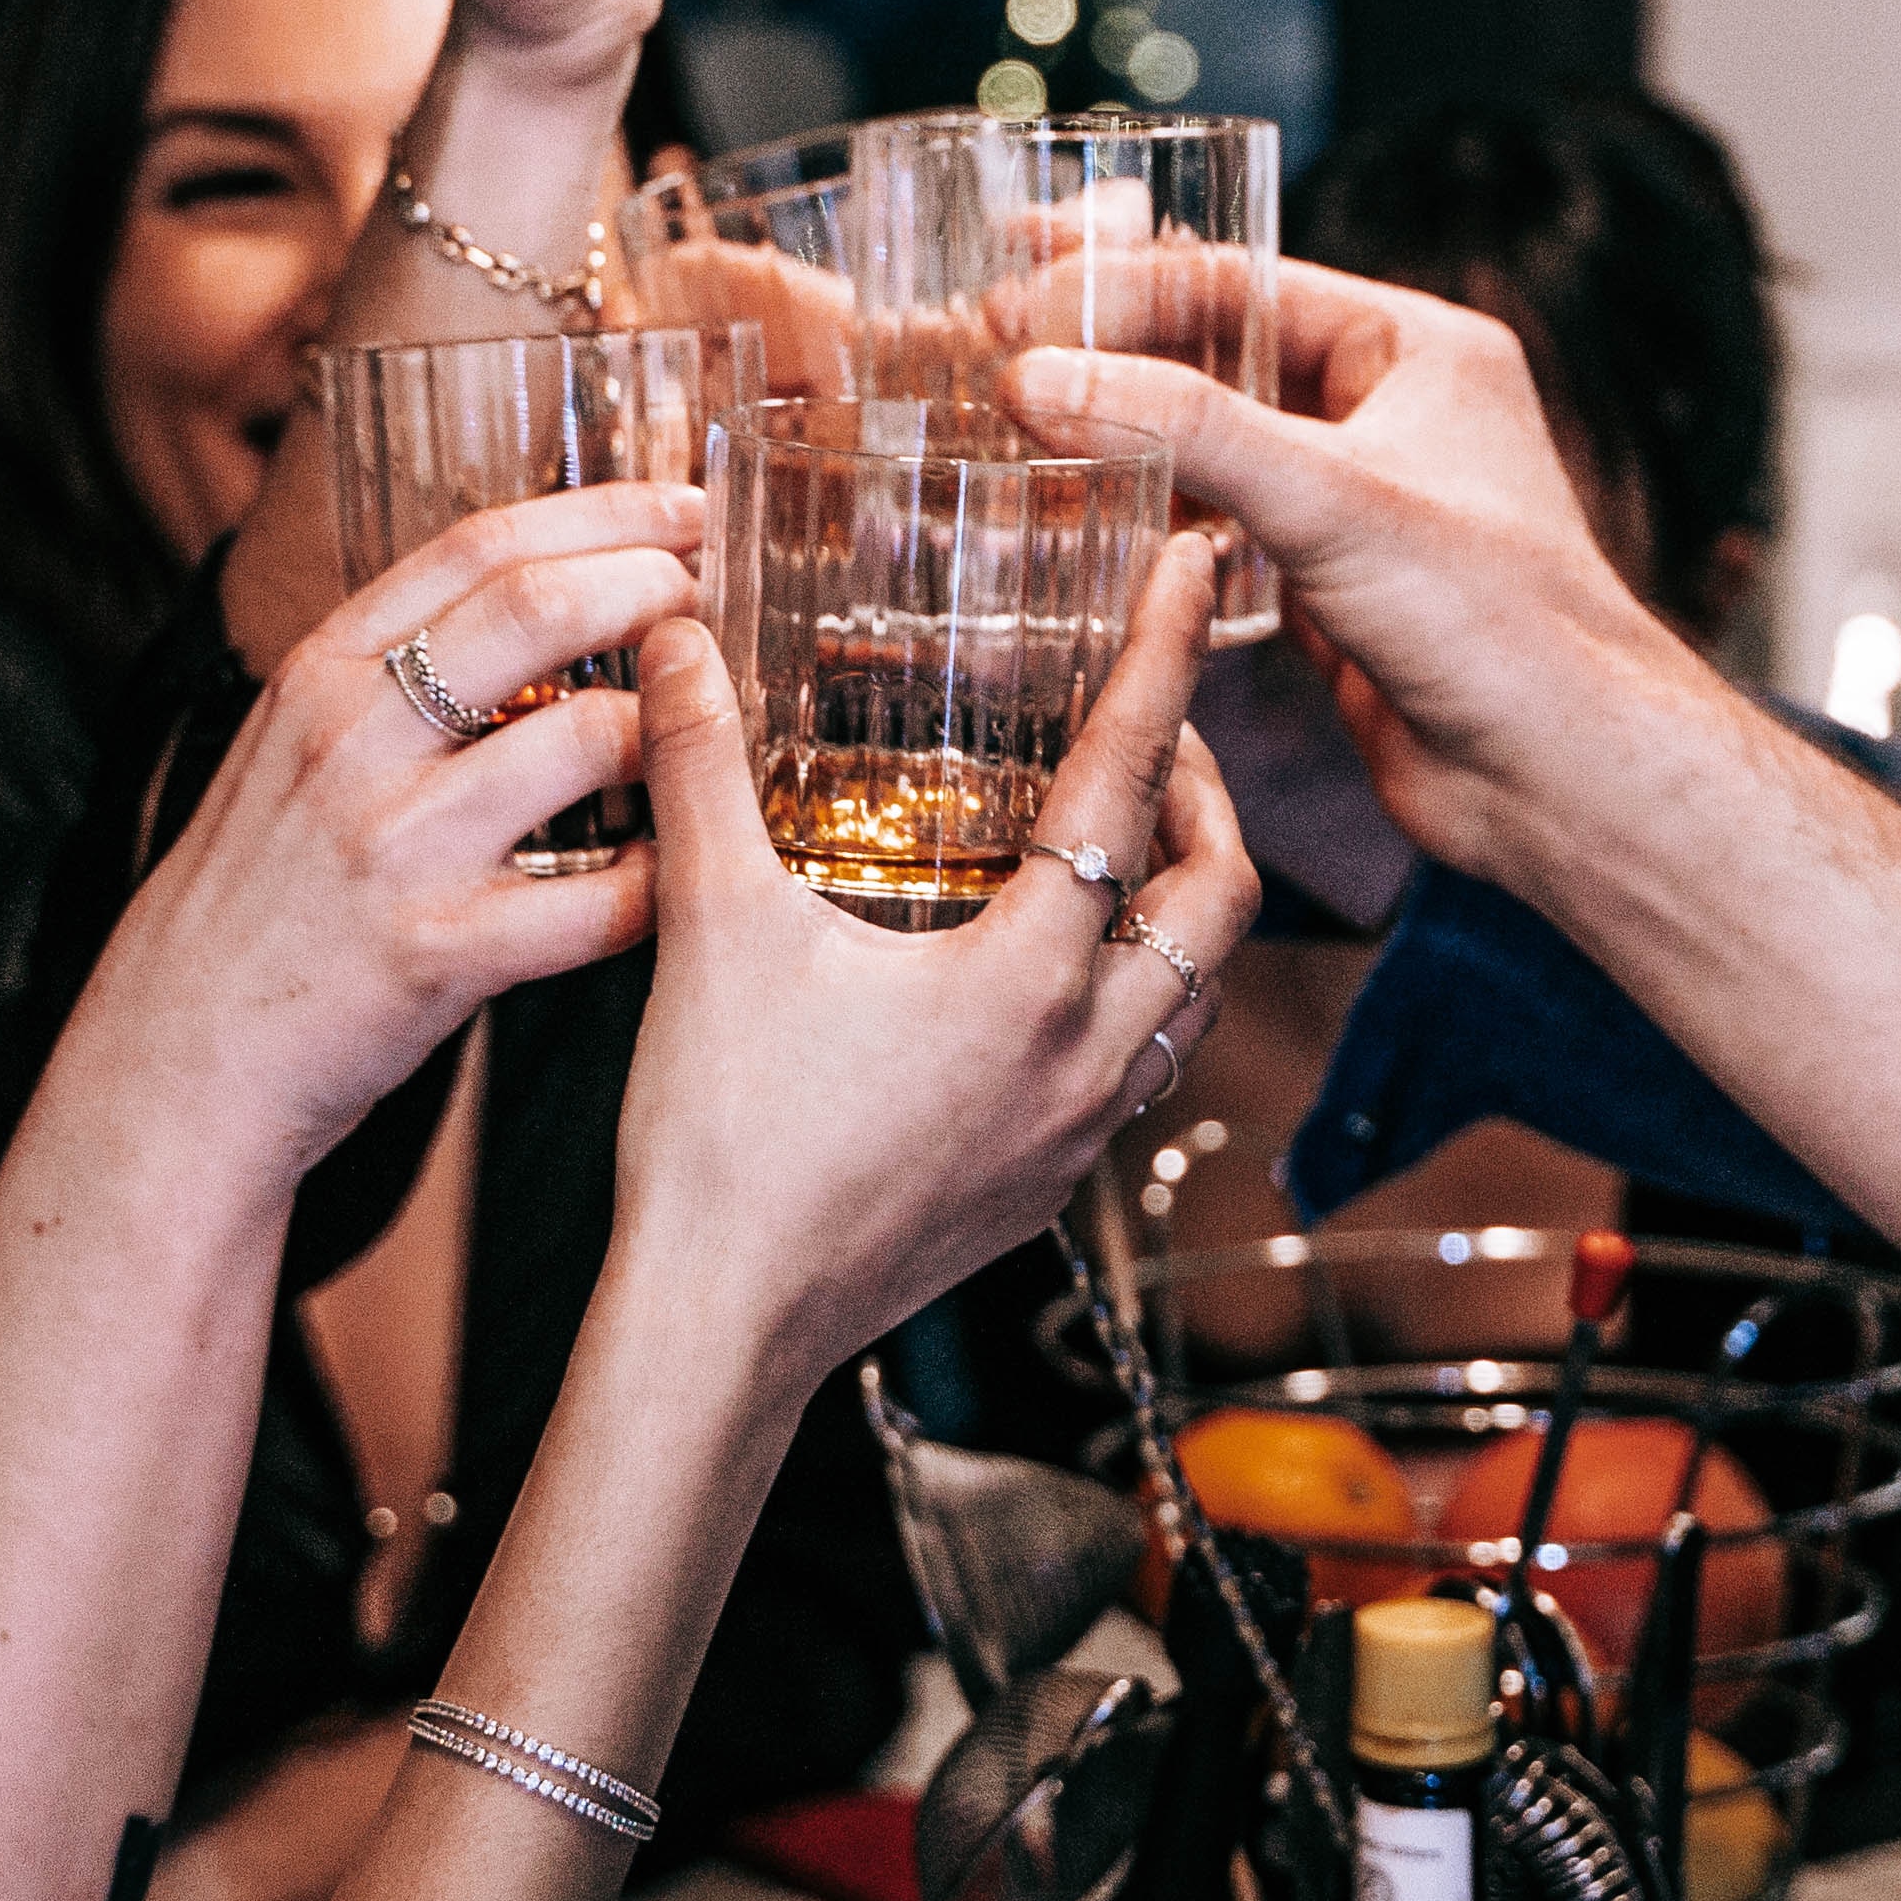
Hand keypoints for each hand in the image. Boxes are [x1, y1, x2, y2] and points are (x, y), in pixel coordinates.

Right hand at [62, 484, 704, 1193]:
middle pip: (538, 608)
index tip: (680, 503)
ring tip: (706, 742)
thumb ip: (386, 684)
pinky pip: (597, 900)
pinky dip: (660, 881)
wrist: (171, 1063)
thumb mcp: (285, 757)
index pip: (475, 546)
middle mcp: (351, 740)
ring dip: (676, 731)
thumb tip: (523, 615)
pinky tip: (679, 874)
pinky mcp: (438, 950)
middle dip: (656, 584)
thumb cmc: (252, 909)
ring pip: (587, 739)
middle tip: (713, 596)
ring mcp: (395, 843)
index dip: (600, 512)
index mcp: (318, 676)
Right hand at [606, 539, 1259, 1397]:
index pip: (1128, 776)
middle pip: (1221, 892)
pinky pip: (1139, 1065)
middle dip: (1207, 790)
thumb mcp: (710, 929)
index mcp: (1028, 976)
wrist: (718, 1329)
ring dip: (1185, 897)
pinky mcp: (1047, 1188)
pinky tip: (1055, 968)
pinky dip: (1134, 988)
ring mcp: (1077, 1133)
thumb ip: (701, 767)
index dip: (1167, 655)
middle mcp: (1085, 1054)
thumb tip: (679, 637)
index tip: (1196, 570)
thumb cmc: (719, 1144)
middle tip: (1152, 725)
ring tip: (1122, 834)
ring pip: (1195, 989)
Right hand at [1011, 265, 1694, 869]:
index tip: (1014, 301)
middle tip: (990, 344)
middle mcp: (1389, 413)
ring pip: (1211, 449)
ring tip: (1006, 431)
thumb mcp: (1329, 498)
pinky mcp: (1329, 589)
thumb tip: (1037, 376)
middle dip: (1109, 353)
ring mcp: (1355, 504)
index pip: (1242, 284)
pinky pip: (1217, 534)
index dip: (1121, 288)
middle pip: (1218, 357)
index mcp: (1418, 348)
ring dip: (1119, 442)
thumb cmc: (1495, 619)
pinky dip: (1147, 527)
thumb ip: (1183, 429)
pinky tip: (1070, 527)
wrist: (1560, 779)